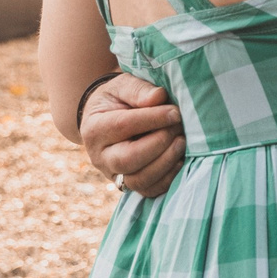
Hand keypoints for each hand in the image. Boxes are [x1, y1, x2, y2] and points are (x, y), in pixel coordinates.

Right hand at [81, 76, 185, 199]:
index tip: (175, 112)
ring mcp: (114, 174)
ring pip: (139, 180)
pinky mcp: (129, 185)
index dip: (152, 119)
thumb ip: (138, 90)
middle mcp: (100, 157)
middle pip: (128, 159)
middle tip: (178, 128)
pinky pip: (149, 191)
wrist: (107, 119)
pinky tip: (180, 160)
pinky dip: (168, 178)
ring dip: (166, 162)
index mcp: (94, 129)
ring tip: (182, 142)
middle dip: (159, 144)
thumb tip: (159, 97)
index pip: (123, 126)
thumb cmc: (117, 99)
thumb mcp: (122, 86)